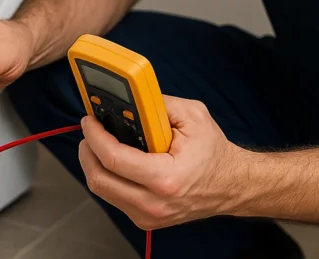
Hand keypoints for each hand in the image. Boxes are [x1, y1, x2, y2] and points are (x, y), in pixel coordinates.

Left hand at [78, 96, 244, 230]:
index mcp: (166, 178)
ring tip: (99, 142)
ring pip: (102, 191)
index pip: (114, 159)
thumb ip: (158, 105)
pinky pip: (114, 197)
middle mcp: (154, 203)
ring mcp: (148, 217)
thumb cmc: (214, 152)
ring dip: (94, 164)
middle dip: (87, 151)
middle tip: (89, 131)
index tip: (89, 121)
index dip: (95, 137)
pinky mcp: (145, 220)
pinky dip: (108, 176)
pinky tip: (113, 159)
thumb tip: (130, 98)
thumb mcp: (193, 116)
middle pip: (99, 179)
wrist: (231, 185)